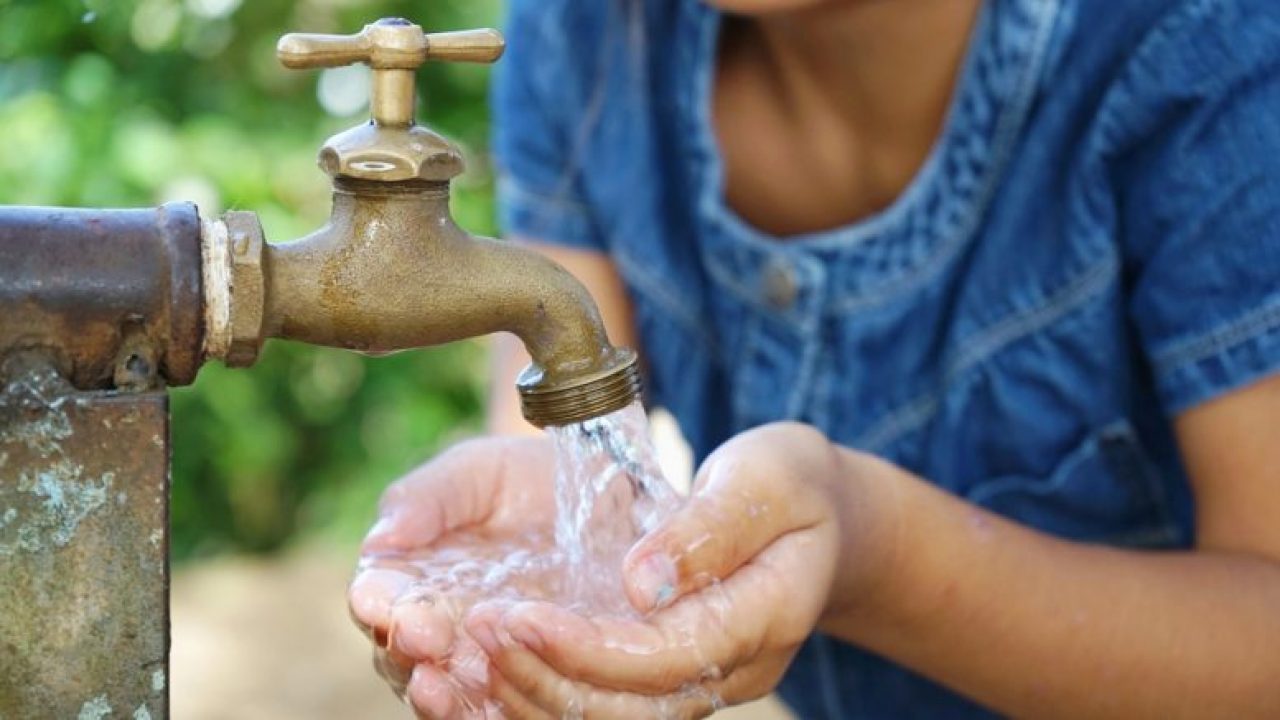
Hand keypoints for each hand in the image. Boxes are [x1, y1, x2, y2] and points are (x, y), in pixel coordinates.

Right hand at [348, 436, 559, 717]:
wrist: (602, 497)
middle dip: (407, 648)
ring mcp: (479, 660)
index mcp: (409, 576)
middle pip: (401, 652)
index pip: (378, 598)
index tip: (384, 601)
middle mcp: (435, 627)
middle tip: (425, 638)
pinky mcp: (527, 681)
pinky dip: (488, 713)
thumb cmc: (525, 479)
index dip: (378, 602)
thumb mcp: (479, 473)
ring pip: (444, 691)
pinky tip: (492, 707)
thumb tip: (380, 539)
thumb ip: (429, 498)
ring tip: (440, 686)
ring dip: (439, 695)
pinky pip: (498, 710)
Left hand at [464, 423, 857, 717]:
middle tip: (478, 630)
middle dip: (544, 677)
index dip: (586, 649)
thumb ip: (709, 529)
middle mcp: (733, 668)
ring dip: (535, 695)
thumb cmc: (791, 484)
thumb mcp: (765, 478)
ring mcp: (704, 682)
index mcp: (764, 618)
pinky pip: (606, 706)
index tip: (518, 616)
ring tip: (473, 650)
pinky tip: (495, 668)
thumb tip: (641, 582)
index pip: (665, 658)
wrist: (821, 517)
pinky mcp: (673, 678)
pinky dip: (546, 693)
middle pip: (630, 708)